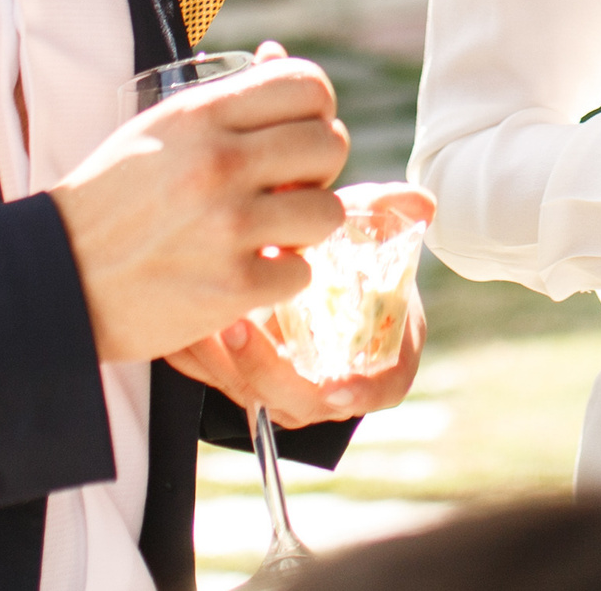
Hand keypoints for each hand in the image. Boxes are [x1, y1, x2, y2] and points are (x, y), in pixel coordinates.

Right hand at [50, 43, 348, 363]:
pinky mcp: (233, 286)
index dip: (316, 110)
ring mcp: (228, 226)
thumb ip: (226, 97)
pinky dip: (279, 276)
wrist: (59, 274)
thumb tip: (280, 54)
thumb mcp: (162, 127)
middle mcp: (220, 163)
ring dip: (304, 225)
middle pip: (330, 144)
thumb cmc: (115, 195)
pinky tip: (246, 269)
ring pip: (327, 211)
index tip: (297, 132)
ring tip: (269, 230)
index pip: (308, 86)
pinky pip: (302, 273)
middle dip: (317, 167)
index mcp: (201, 115)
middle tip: (286, 185)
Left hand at [166, 183, 433, 428]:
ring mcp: (283, 388)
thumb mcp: (364, 234)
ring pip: (249, 395)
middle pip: (299, 400)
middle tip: (238, 326)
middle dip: (266, 369)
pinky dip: (195, 358)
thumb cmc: (343, 258)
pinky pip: (214, 383)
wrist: (307, 277)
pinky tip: (179, 326)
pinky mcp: (240, 380)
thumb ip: (388, 213)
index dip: (360, 394)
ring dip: (221, 363)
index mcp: (375, 357)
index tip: (336, 388)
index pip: (376, 390)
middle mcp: (328, 385)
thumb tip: (421, 201)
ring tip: (202, 318)